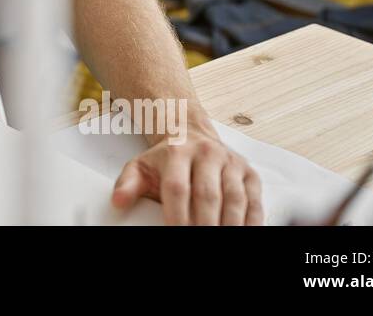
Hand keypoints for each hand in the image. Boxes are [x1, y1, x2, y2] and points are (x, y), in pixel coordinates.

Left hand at [111, 123, 263, 224]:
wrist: (189, 133)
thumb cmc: (165, 158)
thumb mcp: (140, 166)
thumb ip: (128, 184)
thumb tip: (118, 201)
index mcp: (178, 152)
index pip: (177, 188)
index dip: (177, 214)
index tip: (175, 231)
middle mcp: (207, 154)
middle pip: (207, 195)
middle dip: (204, 224)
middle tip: (199, 239)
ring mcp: (231, 163)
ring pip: (234, 199)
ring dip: (229, 225)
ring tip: (221, 239)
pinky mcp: (249, 173)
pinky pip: (254, 200)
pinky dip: (252, 221)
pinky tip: (244, 232)